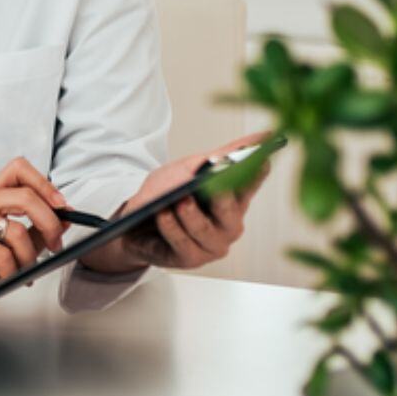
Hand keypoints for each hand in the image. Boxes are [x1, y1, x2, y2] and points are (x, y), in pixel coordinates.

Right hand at [0, 157, 69, 315]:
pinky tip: (6, 277)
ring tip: (25, 271)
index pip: (18, 169)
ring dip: (29, 257)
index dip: (44, 184)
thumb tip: (66, 218)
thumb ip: (37, 230)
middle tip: (56, 244)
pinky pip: (2, 254)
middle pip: (24, 196)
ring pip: (16, 230)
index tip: (61, 206)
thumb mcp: (15, 247)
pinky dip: (12, 271)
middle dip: (50, 222)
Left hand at [83, 133, 271, 275]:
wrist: (134, 222)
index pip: (251, 184)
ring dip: (190, 214)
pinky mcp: (191, 259)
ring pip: (204, 230)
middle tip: (215, 186)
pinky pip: (182, 243)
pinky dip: (171, 227)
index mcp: (233, 199)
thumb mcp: (190, 167)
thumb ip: (222, 155)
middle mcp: (229, 225)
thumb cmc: (167, 193)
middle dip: (223, 199)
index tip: (262, 158)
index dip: (258, 172)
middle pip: (231, 213)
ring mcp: (212, 245)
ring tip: (180, 200)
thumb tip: (261, 136)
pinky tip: (163, 214)